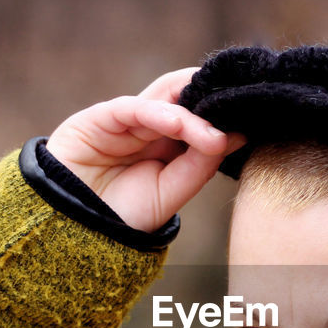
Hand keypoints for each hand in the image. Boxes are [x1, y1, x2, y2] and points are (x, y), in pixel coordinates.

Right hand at [45, 68, 244, 232]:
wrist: (76, 230)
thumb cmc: (125, 213)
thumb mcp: (173, 191)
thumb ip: (202, 162)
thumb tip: (238, 134)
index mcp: (171, 142)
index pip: (202, 113)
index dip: (223, 110)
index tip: (252, 113)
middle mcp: (150, 125)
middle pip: (185, 97)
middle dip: (212, 97)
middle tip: (239, 101)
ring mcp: (125, 119)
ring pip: (163, 99)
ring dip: (190, 109)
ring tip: (213, 124)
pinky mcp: (99, 118)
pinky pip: (131, 108)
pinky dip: (156, 113)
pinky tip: (179, 123)